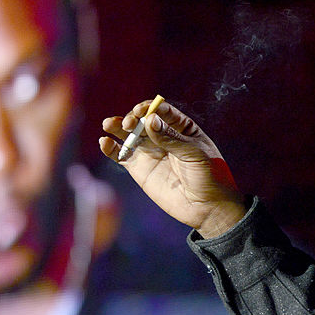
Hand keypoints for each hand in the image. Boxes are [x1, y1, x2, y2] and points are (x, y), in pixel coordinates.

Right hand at [99, 99, 246, 237]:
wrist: (206, 207)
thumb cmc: (209, 176)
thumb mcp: (195, 154)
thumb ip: (172, 138)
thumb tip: (150, 120)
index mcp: (182, 128)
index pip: (163, 111)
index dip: (151, 108)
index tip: (143, 111)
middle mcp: (163, 137)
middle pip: (143, 120)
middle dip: (133, 118)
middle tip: (129, 123)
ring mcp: (150, 152)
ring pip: (129, 134)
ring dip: (117, 126)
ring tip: (109, 124)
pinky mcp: (139, 169)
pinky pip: (121, 155)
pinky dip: (110, 148)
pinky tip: (104, 142)